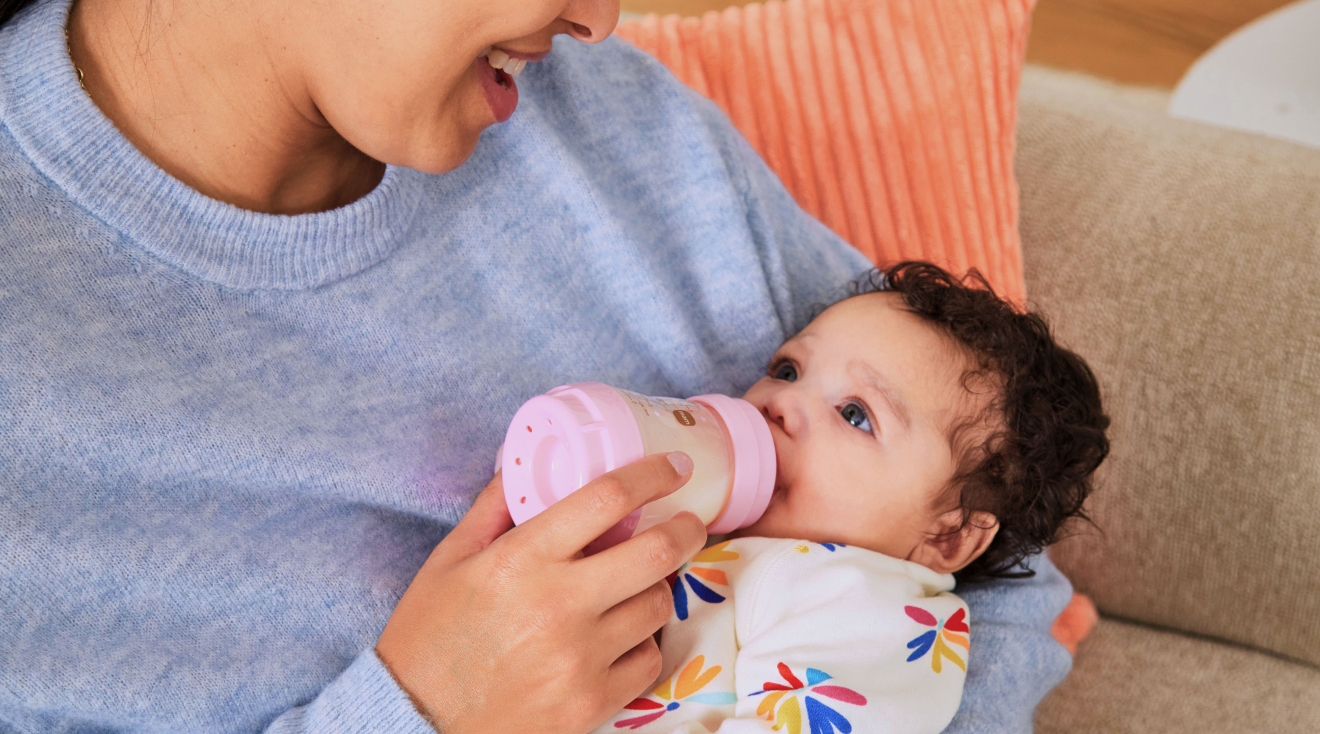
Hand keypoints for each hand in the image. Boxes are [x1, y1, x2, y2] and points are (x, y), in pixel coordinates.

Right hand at [376, 451, 704, 733]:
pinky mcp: (594, 703)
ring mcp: (582, 658)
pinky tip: (622, 634)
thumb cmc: (429, 638)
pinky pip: (648, 658)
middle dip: (686, 528)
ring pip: (658, 605)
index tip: (673, 465)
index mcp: (522, 560)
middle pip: (658, 551)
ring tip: (640, 583)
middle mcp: (559, 605)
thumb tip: (525, 461)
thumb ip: (493, 507)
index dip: (652, 474)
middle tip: (688, 521)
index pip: (607, 498)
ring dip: (657, 587)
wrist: (417, 725)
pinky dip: (643, 641)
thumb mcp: (449, 560)